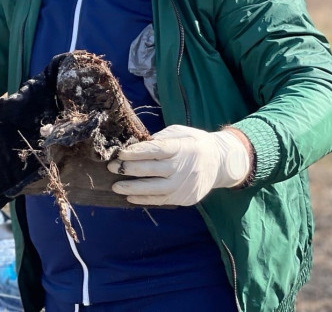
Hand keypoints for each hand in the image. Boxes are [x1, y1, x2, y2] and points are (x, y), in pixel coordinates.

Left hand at [107, 125, 251, 205]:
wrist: (220, 163)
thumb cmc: (194, 143)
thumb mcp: (180, 132)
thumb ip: (160, 138)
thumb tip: (136, 144)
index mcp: (181, 148)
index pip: (155, 150)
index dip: (136, 152)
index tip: (120, 153)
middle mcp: (182, 168)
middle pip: (151, 170)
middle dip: (128, 169)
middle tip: (111, 167)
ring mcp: (183, 185)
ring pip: (154, 189)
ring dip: (132, 188)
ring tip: (116, 186)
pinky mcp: (185, 198)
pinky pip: (161, 200)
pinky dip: (144, 200)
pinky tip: (130, 197)